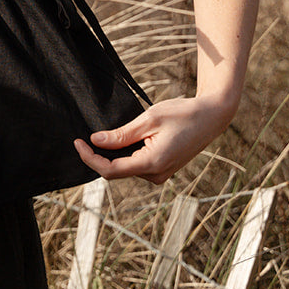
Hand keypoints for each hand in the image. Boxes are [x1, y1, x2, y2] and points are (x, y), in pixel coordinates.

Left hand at [74, 95, 235, 186]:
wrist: (211, 117)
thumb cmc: (182, 113)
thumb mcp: (149, 119)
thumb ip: (122, 134)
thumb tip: (96, 140)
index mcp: (152, 164)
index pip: (110, 170)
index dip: (90, 158)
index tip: (77, 142)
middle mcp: (156, 175)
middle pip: (116, 171)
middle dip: (99, 156)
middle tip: (84, 136)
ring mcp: (161, 174)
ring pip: (126, 168)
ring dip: (112, 155)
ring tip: (103, 135)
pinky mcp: (163, 169)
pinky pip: (137, 165)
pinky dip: (125, 154)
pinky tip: (120, 140)